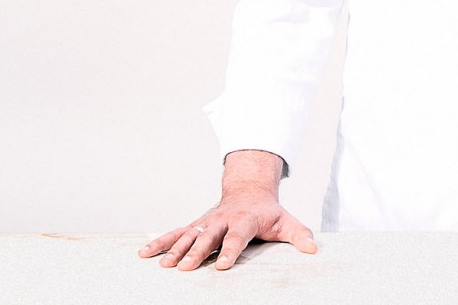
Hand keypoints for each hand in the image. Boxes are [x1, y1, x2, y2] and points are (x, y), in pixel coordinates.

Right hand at [139, 150, 317, 271]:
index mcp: (245, 220)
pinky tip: (144, 253)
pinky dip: (160, 242)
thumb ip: (299, 234)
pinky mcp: (195, 224)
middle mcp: (223, 219)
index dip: (230, 250)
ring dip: (175, 249)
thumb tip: (313, 248)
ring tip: (164, 265)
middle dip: (197, 251)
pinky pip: (175, 233)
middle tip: (186, 267)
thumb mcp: (286, 221)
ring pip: (188, 235)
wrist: (248, 190)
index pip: (237, 236)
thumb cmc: (267, 212)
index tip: (223, 265)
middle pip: (209, 236)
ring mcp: (207, 221)